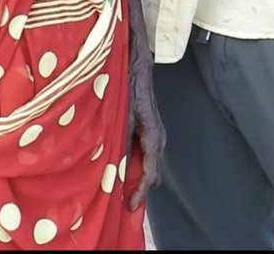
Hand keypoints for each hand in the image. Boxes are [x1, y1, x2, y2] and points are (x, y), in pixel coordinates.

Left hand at [126, 50, 165, 209]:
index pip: (151, 172)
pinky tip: (122, 168)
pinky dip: (137, 167)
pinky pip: (146, 155)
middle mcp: (159, 138)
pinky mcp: (150, 131)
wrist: (136, 67)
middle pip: (153, 173)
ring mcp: (156, 135)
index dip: (141, 191)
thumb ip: (121, 140)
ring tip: (121, 190)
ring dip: (137, 179)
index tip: (130, 205)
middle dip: (140, 189)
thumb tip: (114, 166)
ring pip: (150, 165)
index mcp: (154, 135)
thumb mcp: (122, 115)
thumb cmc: (129, 86)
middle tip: (122, 203)